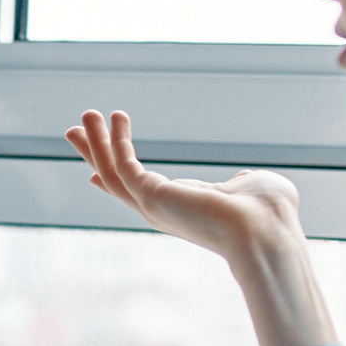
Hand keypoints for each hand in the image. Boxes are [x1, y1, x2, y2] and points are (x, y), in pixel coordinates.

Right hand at [65, 109, 336, 345]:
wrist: (267, 231)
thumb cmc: (270, 214)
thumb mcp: (254, 187)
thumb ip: (242, 181)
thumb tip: (243, 179)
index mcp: (182, 208)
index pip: (139, 193)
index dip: (117, 178)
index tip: (94, 172)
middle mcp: (162, 210)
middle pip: (114, 181)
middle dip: (94, 154)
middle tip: (75, 130)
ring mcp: (153, 206)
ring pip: (111, 172)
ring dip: (95, 142)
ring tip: (87, 113)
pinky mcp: (150, 196)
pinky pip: (121, 165)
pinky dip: (114, 140)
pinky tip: (115, 117)